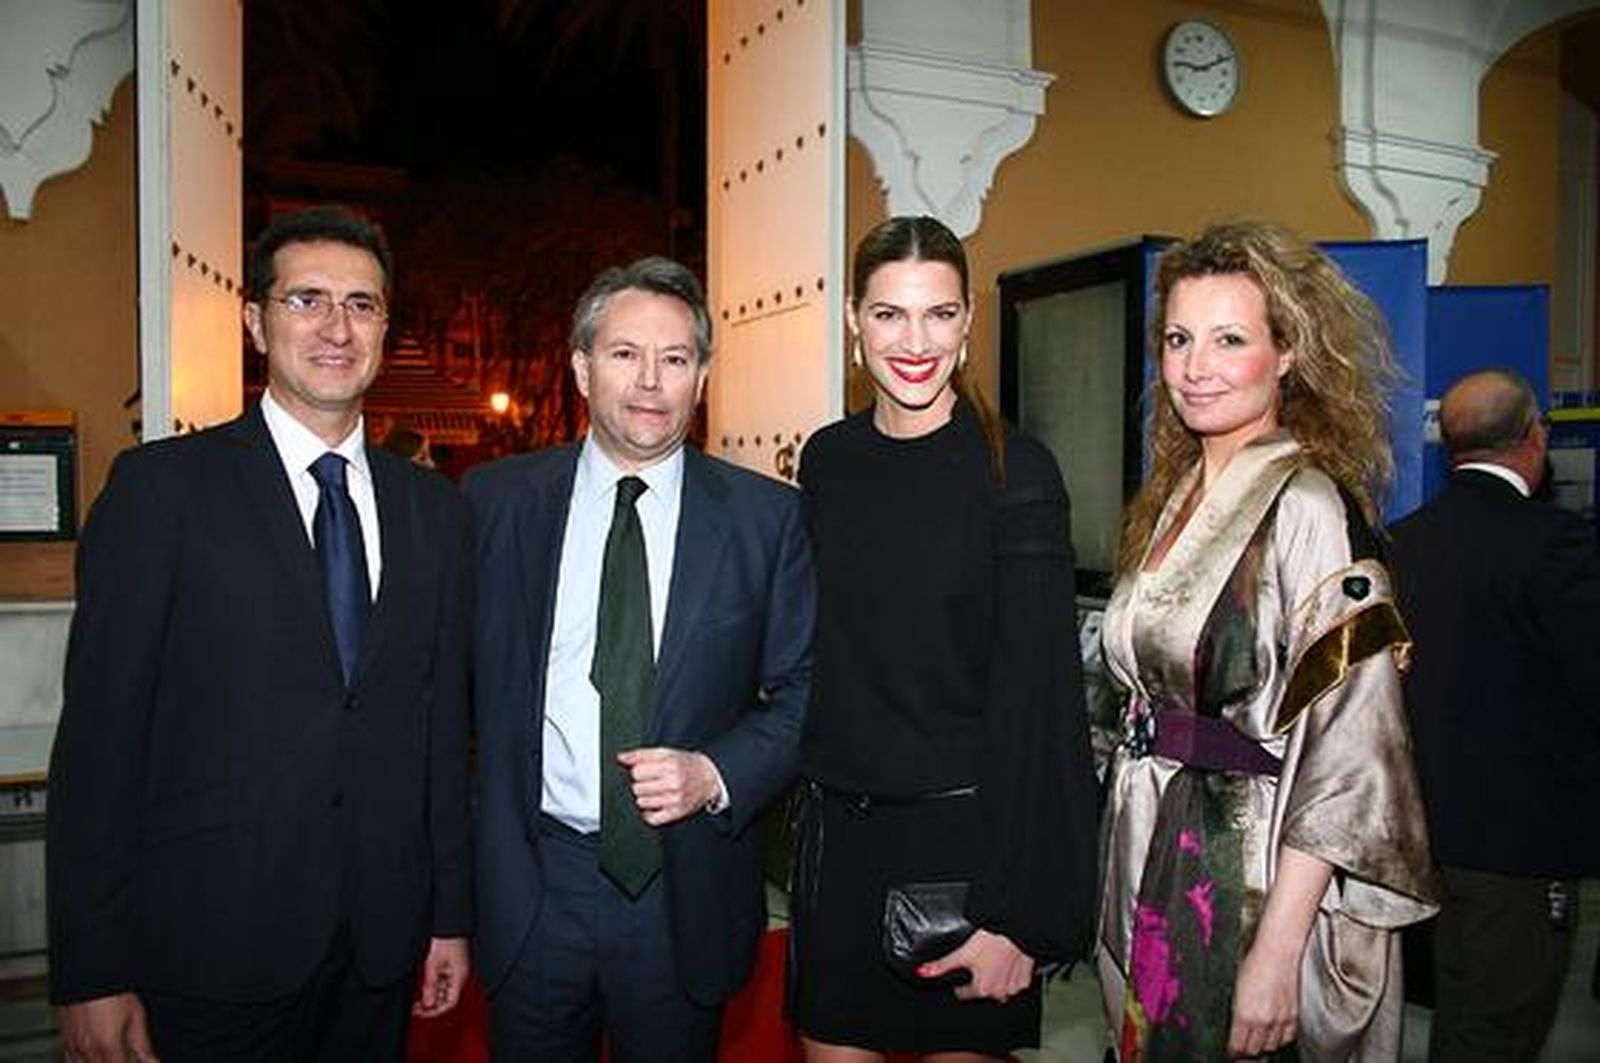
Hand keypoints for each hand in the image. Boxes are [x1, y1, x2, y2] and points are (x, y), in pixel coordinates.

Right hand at [59, 992, 157, 1062]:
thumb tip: (152, 1062)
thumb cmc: (112, 992)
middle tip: (120, 1057)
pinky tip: (91, 1059)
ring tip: (109, 1057)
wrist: (88, 975)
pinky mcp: (65, 1041)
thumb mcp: (135, 1016)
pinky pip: (70, 1062)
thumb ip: (142, 1044)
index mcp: (107, 1045)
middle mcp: (88, 1049)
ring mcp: (74, 1046)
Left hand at [412, 936, 470, 1017]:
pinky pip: (444, 982)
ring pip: (444, 991)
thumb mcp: (433, 964)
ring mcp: (457, 972)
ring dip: (432, 996)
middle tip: (416, 1007)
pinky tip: (425, 987)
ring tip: (417, 999)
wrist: (451, 924)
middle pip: (447, 999)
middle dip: (432, 1005)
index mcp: (459, 978)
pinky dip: (434, 986)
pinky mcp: (452, 966)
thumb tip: (427, 1003)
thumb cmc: (446, 939)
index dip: (435, 1011)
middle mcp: (460, 977)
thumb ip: (430, 985)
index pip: (450, 1003)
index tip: (421, 1012)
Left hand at [616, 748, 718, 825]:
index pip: (636, 772)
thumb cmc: (686, 764)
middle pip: (637, 788)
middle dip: (641, 784)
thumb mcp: (666, 753)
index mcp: (670, 765)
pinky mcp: (676, 813)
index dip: (638, 771)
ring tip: (656, 791)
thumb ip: (641, 754)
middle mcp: (673, 783)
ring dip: (645, 797)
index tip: (646, 771)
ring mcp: (675, 800)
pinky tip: (655, 805)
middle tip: (652, 781)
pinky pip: (651, 819)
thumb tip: (621, 758)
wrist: (709, 778)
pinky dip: (649, 813)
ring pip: (642, 803)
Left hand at [917, 929, 1034, 1002]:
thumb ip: (942, 965)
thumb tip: (922, 972)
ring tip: (993, 959)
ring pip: (999, 987)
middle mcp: (998, 993)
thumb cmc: (992, 941)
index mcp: (981, 989)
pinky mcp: (1025, 980)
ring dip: (996, 978)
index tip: (963, 971)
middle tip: (980, 960)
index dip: (960, 982)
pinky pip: (1014, 981)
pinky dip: (1010, 974)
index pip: (963, 994)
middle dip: (980, 979)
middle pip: (982, 991)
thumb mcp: (962, 952)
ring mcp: (1013, 988)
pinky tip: (1006, 960)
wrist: (1016, 930)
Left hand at [1227, 935, 1299, 1057]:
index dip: (1232, 1051)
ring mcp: (1281, 1020)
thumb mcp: (1235, 986)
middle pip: (1254, 1050)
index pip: (1237, 1047)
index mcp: (1245, 1015)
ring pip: (1271, 1046)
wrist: (1279, 950)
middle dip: (1246, 1050)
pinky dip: (1280, 1038)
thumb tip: (1231, 1024)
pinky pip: (1287, 1037)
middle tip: (1242, 1047)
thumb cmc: (1255, 961)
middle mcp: (1264, 1021)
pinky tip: (1274, 1032)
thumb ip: (1234, 1010)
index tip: (1230, 1049)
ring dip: (1263, 1045)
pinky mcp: (1294, 1016)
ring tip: (1257, 1040)